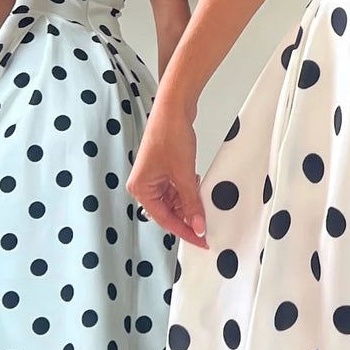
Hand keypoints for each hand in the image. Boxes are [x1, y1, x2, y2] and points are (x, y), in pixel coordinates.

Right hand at [126, 103, 207, 247]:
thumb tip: (198, 226)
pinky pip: (177, 188)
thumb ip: (191, 203)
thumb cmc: (170, 135)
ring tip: (203, 201)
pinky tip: (197, 184)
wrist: (174, 108)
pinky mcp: (164, 169)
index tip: (201, 241)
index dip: (185, 231)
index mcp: (141, 189)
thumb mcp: (184, 175)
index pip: (165, 220)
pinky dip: (189, 190)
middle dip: (188, 216)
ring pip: (174, 201)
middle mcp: (144, 185)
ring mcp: (154, 177)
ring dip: (189, 202)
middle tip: (208, 225)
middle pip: (168, 212)